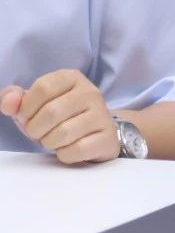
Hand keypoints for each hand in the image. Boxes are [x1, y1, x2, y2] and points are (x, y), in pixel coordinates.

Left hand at [0, 70, 120, 163]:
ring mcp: (102, 114)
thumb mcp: (35, 104)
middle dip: (36, 129)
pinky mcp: (107, 137)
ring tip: (54, 140)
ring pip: (63, 133)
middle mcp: (90, 92)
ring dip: (50, 143)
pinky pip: (77, 149)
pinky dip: (65, 154)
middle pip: (51, 112)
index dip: (27, 108)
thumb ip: (16, 100)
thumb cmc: (60, 117)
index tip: (27, 117)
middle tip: (38, 133)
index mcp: (71, 78)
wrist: (95, 133)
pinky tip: (69, 149)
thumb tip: (9, 102)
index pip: (43, 88)